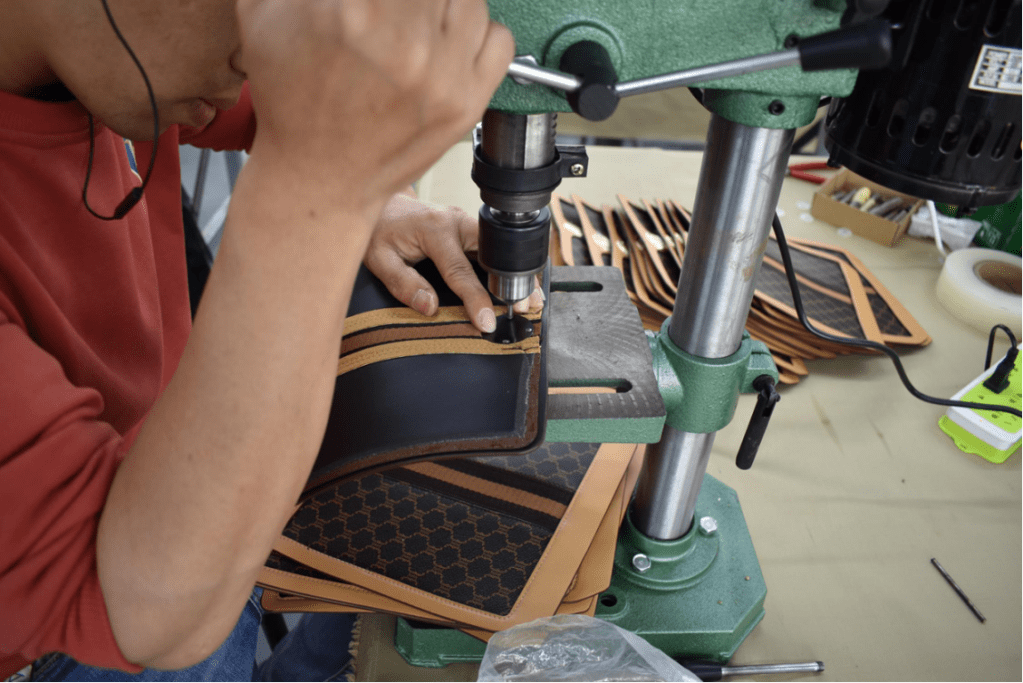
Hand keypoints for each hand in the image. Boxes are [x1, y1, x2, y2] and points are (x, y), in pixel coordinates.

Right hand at [236, 0, 513, 219]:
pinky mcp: (466, 103)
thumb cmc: (289, 95)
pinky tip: (447, 47)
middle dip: (416, 1)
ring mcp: (442, 74)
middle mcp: (405, 40)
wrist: (317, 177)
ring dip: (446, 5)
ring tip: (418, 25)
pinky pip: (499, 38)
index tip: (379, 3)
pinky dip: (479, 33)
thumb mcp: (264, 10)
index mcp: (354, 7)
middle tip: (400, 14)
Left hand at [364, 192, 543, 332]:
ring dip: (517, 275)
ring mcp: (468, 223)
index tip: (487, 322)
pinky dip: (510, 268)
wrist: (385, 205)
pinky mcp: (472, 229)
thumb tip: (429, 307)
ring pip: (501, 250)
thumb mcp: (379, 259)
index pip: (460, 271)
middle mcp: (457, 222)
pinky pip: (496, 249)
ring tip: (532, 301)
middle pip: (495, 254)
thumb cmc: (380, 232)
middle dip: (512, 282)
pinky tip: (522, 286)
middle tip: (524, 308)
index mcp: (434, 229)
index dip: (476, 299)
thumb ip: (402, 283)